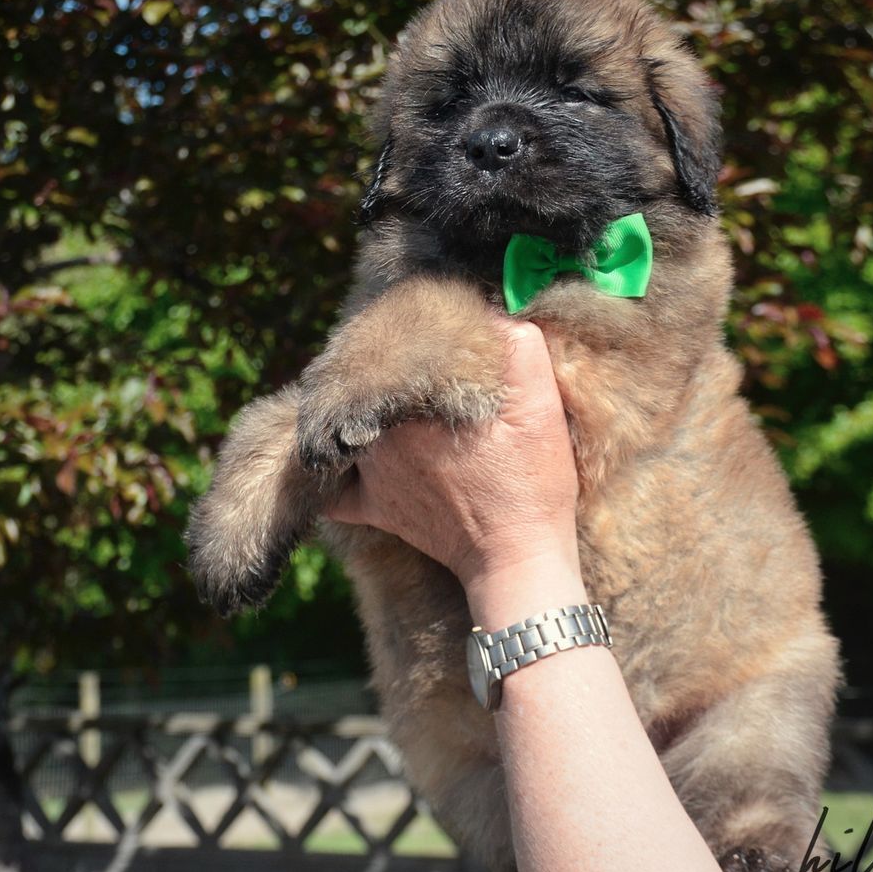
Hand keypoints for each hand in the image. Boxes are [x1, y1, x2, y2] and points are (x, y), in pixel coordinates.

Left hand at [326, 319, 583, 619]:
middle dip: (376, 363)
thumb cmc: (531, 484)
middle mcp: (379, 433)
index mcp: (414, 403)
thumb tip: (489, 313)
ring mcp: (371, 472)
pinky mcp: (372, 507)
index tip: (419, 322)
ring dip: (353, 405)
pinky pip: (335, 485)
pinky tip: (342, 454)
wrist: (517, 558)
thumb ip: (517, 348)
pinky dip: (333, 469)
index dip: (404, 328)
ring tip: (374, 392)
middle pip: (362, 381)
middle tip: (396, 352)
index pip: (393, 345)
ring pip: (342, 422)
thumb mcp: (540, 407)